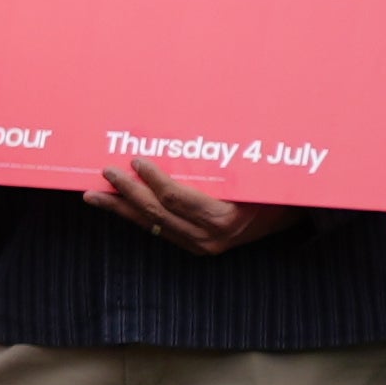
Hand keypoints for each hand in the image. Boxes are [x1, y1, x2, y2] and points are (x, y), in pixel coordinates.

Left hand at [92, 163, 299, 253]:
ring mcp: (202, 246)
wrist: (290, 216)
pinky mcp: (197, 248)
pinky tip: (120, 207)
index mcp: (222, 217)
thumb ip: (220, 164)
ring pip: (153, 226)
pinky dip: (138, 217)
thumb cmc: (272, 188)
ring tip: (95, 197)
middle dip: (126, 193)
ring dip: (122, 210)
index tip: (135, 160)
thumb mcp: (251, 174)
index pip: (175, 198)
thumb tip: (184, 137)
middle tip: (103, 175)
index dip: (152, 179)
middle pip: (157, 213)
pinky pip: (161, 231)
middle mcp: (209, 237)